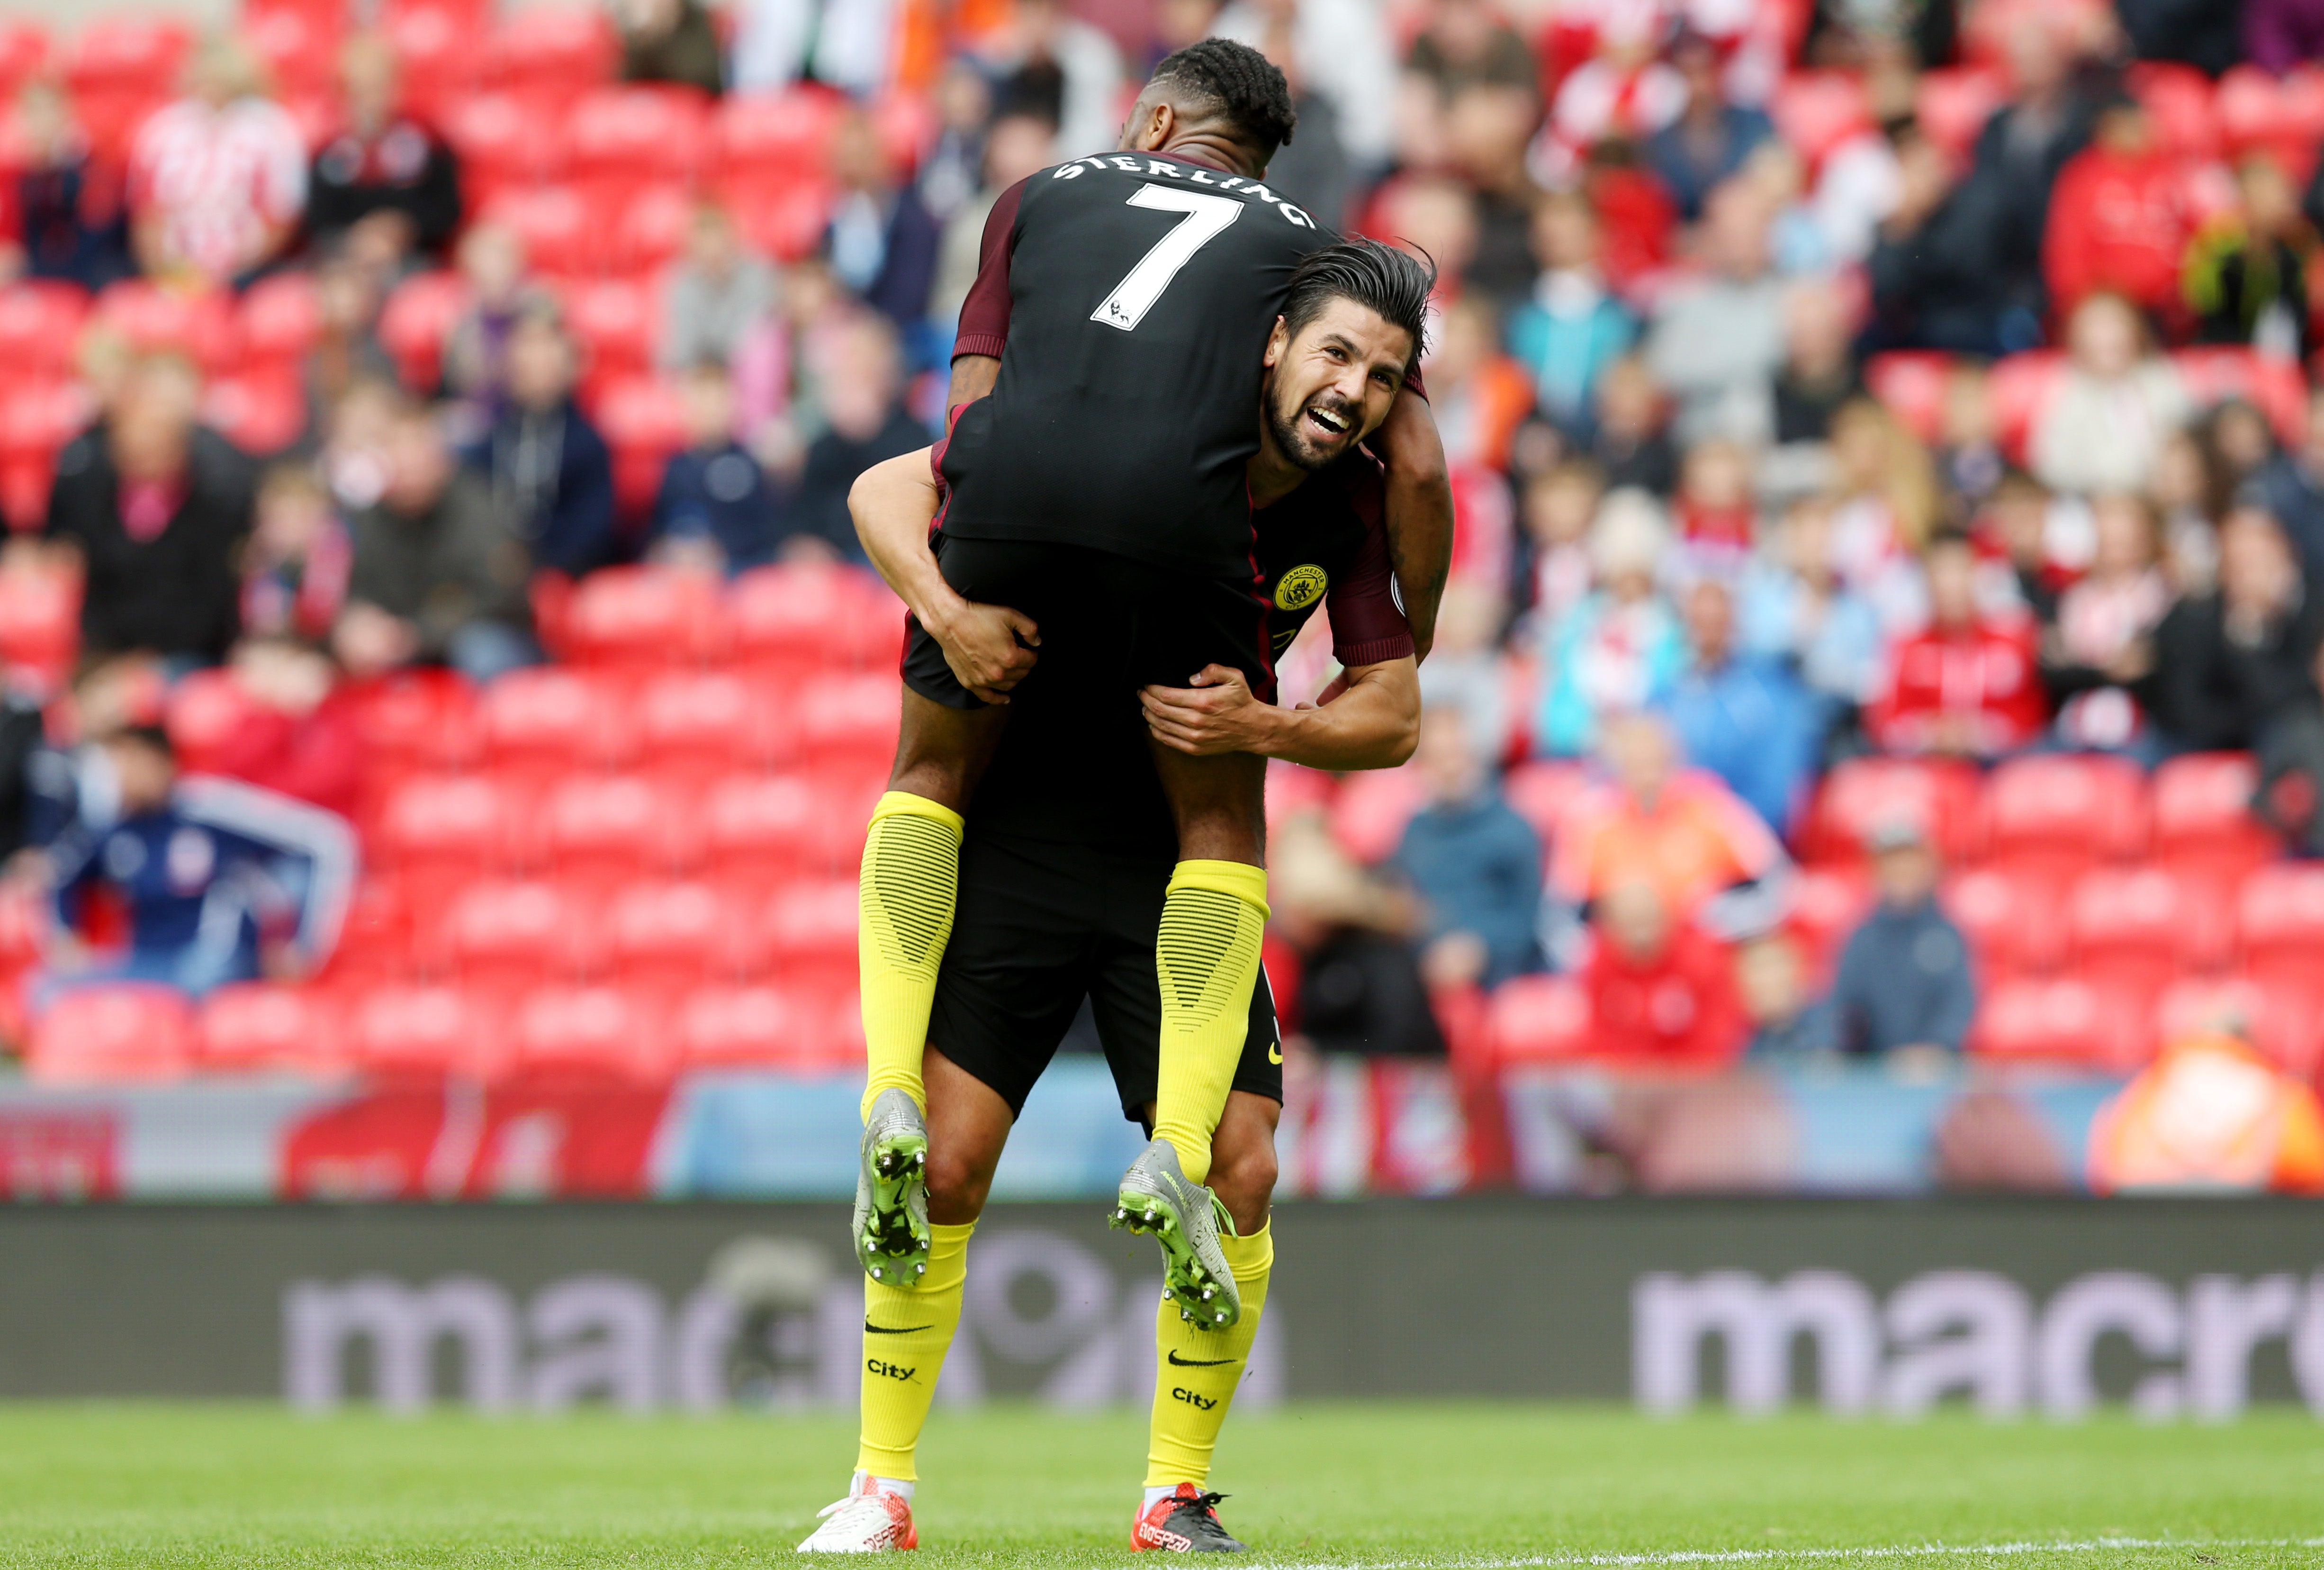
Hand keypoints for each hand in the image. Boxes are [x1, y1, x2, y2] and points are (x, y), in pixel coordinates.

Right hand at [930, 598, 1038, 703]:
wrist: (949, 621)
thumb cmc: (979, 616)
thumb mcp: (1010, 615)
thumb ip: (1030, 629)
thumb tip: (1037, 642)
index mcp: (1011, 657)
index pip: (1032, 660)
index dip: (1032, 652)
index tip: (1027, 647)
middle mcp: (998, 673)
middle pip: (1022, 674)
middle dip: (1023, 664)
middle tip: (1018, 654)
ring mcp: (983, 680)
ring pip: (1009, 685)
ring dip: (1014, 677)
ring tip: (1011, 668)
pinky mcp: (970, 682)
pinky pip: (988, 697)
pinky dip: (998, 699)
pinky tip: (1005, 698)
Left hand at [1140, 664, 1275, 754]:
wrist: (1253, 729)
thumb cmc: (1242, 701)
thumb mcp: (1234, 677)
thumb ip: (1214, 670)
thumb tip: (1192, 677)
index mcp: (1202, 701)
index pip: (1166, 695)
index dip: (1151, 690)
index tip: (1146, 685)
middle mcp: (1196, 720)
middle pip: (1159, 710)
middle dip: (1146, 700)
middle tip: (1141, 694)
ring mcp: (1194, 737)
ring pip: (1160, 726)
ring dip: (1148, 715)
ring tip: (1144, 707)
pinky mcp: (1195, 748)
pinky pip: (1168, 740)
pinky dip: (1156, 731)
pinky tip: (1153, 724)